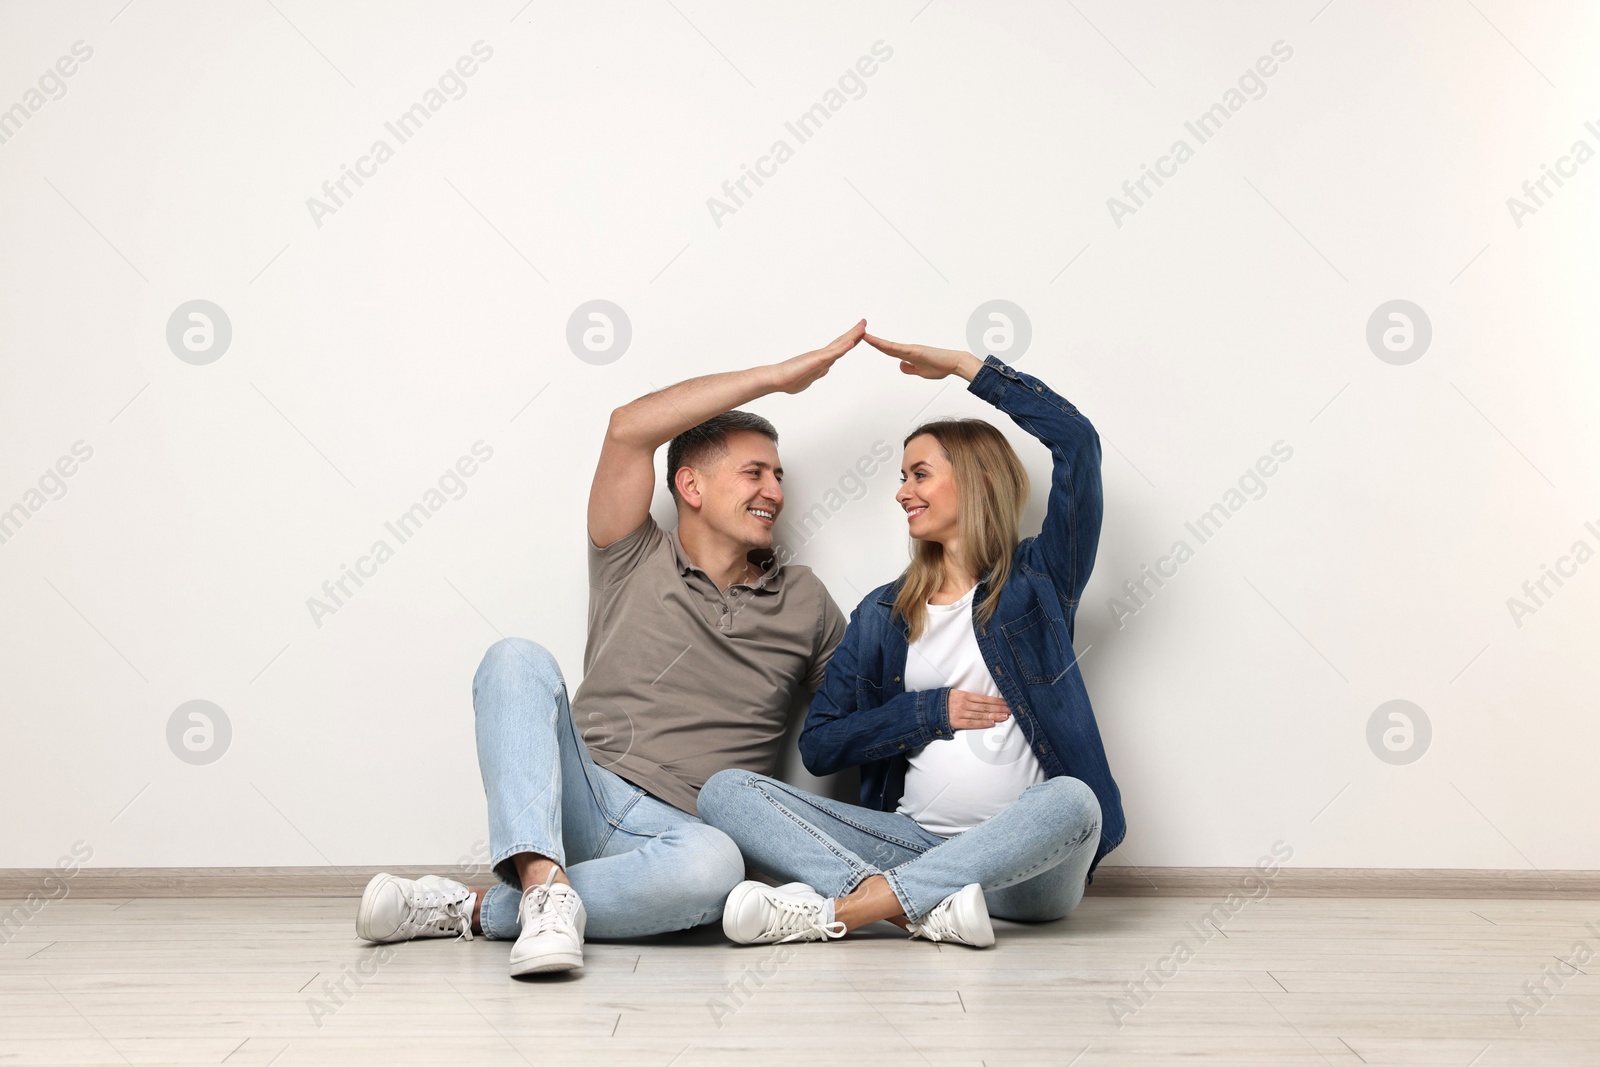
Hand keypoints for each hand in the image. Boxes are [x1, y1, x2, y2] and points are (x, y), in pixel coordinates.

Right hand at [769, 319, 865, 393]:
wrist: (776, 379)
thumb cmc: (788, 379)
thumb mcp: (808, 379)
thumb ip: (817, 374)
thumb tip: (823, 372)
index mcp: (822, 361)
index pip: (839, 349)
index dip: (850, 341)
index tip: (859, 334)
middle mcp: (822, 357)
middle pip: (842, 343)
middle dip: (855, 333)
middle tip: (864, 323)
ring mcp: (820, 357)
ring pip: (840, 345)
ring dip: (852, 335)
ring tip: (863, 327)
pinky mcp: (816, 361)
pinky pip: (832, 353)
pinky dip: (843, 347)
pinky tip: (852, 341)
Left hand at [863, 332, 982, 381]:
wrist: (954, 363)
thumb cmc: (941, 366)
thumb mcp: (920, 372)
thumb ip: (909, 369)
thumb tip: (900, 365)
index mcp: (908, 355)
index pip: (888, 350)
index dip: (877, 345)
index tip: (866, 341)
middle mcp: (908, 350)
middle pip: (885, 346)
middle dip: (872, 341)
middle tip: (859, 334)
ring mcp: (911, 349)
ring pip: (889, 345)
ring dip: (876, 341)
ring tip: (863, 336)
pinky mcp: (916, 351)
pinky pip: (898, 349)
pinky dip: (888, 346)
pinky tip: (879, 343)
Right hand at [947, 690, 1010, 730]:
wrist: (927, 709)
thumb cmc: (943, 702)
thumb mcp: (955, 694)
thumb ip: (968, 698)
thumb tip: (984, 701)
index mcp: (964, 695)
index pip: (984, 698)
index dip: (996, 701)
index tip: (1006, 703)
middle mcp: (963, 703)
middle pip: (985, 706)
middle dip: (999, 708)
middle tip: (1010, 710)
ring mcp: (960, 713)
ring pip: (980, 714)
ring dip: (994, 715)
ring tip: (1005, 716)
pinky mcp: (956, 722)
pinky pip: (971, 723)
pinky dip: (982, 723)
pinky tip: (991, 723)